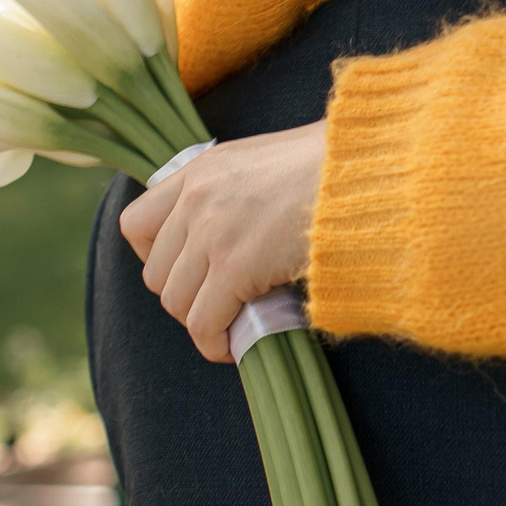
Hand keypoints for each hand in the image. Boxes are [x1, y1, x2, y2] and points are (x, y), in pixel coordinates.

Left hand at [121, 122, 324, 362]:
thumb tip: (238, 229)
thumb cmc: (337, 166)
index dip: (156, 256)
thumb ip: (239, 189)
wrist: (368, 170)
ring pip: (176, 302)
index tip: (188, 268)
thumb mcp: (269, 160)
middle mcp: (196, 198)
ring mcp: (212, 233)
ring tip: (231, 324)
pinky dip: (214, 342)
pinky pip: (204, 323)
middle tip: (219, 302)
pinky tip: (235, 345)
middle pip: (155, 272)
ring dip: (201, 321)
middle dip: (184, 295)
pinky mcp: (236, 266)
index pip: (136, 223)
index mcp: (201, 169)